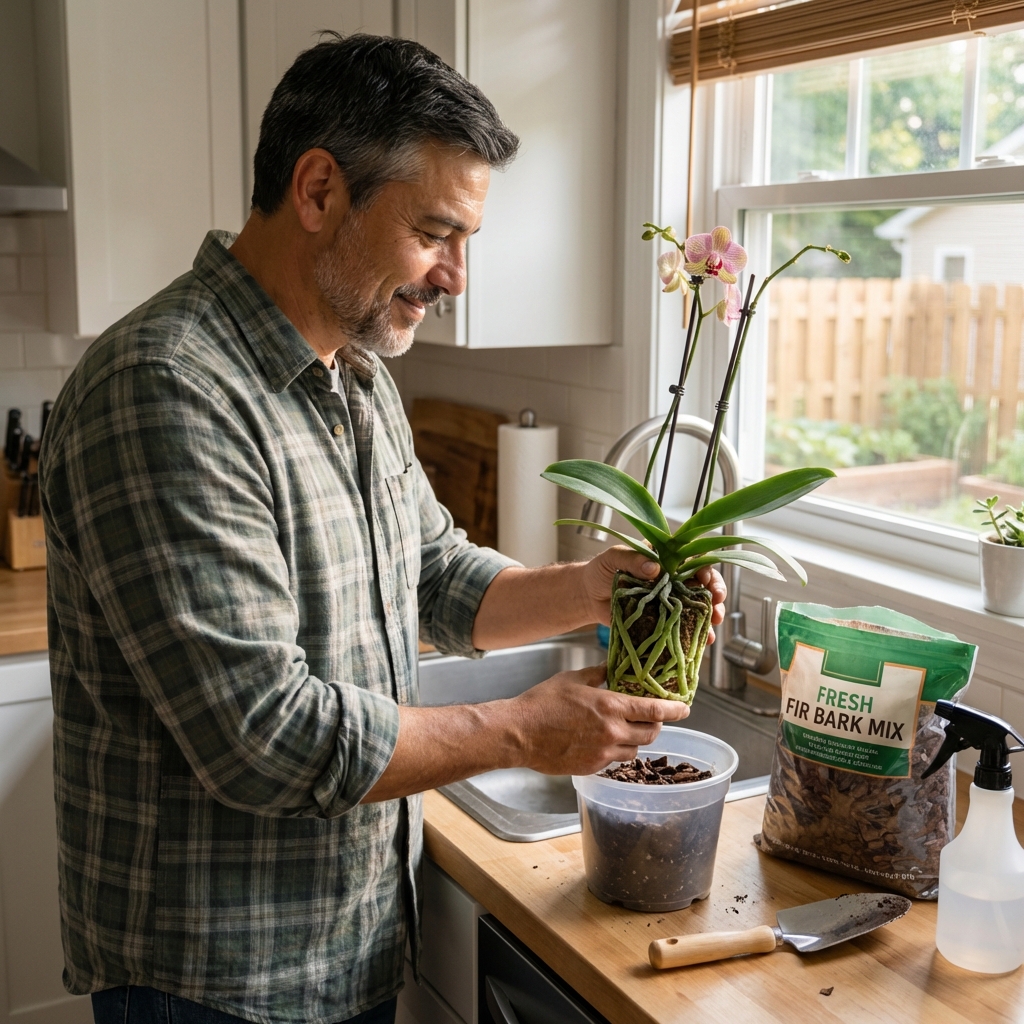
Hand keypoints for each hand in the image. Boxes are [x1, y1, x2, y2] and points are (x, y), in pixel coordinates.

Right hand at [509, 665, 689, 775]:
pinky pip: (615, 760)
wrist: (519, 733)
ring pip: (635, 750)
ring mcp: (603, 753)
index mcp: (610, 706)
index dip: (675, 709)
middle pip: (651, 733)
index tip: (686, 708)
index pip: (655, 710)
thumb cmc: (542, 703)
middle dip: (655, 725)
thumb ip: (599, 673)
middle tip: (651, 717)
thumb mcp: (573, 679)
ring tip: (623, 729)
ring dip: (636, 740)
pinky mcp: (592, 767)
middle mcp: (612, 731)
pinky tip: (601, 741)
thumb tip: (613, 666)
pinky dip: (616, 751)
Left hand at [577, 546, 726, 641]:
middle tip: (718, 601)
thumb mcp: (614, 558)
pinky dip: (695, 634)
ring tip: (715, 622)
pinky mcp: (662, 621)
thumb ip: (632, 559)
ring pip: (698, 605)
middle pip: (702, 582)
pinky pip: (682, 627)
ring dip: (711, 614)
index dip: (704, 567)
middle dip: (715, 591)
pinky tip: (704, 640)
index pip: (692, 559)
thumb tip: (654, 567)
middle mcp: (672, 579)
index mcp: (664, 558)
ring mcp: (669, 600)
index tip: (705, 578)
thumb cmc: (601, 570)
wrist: (587, 596)